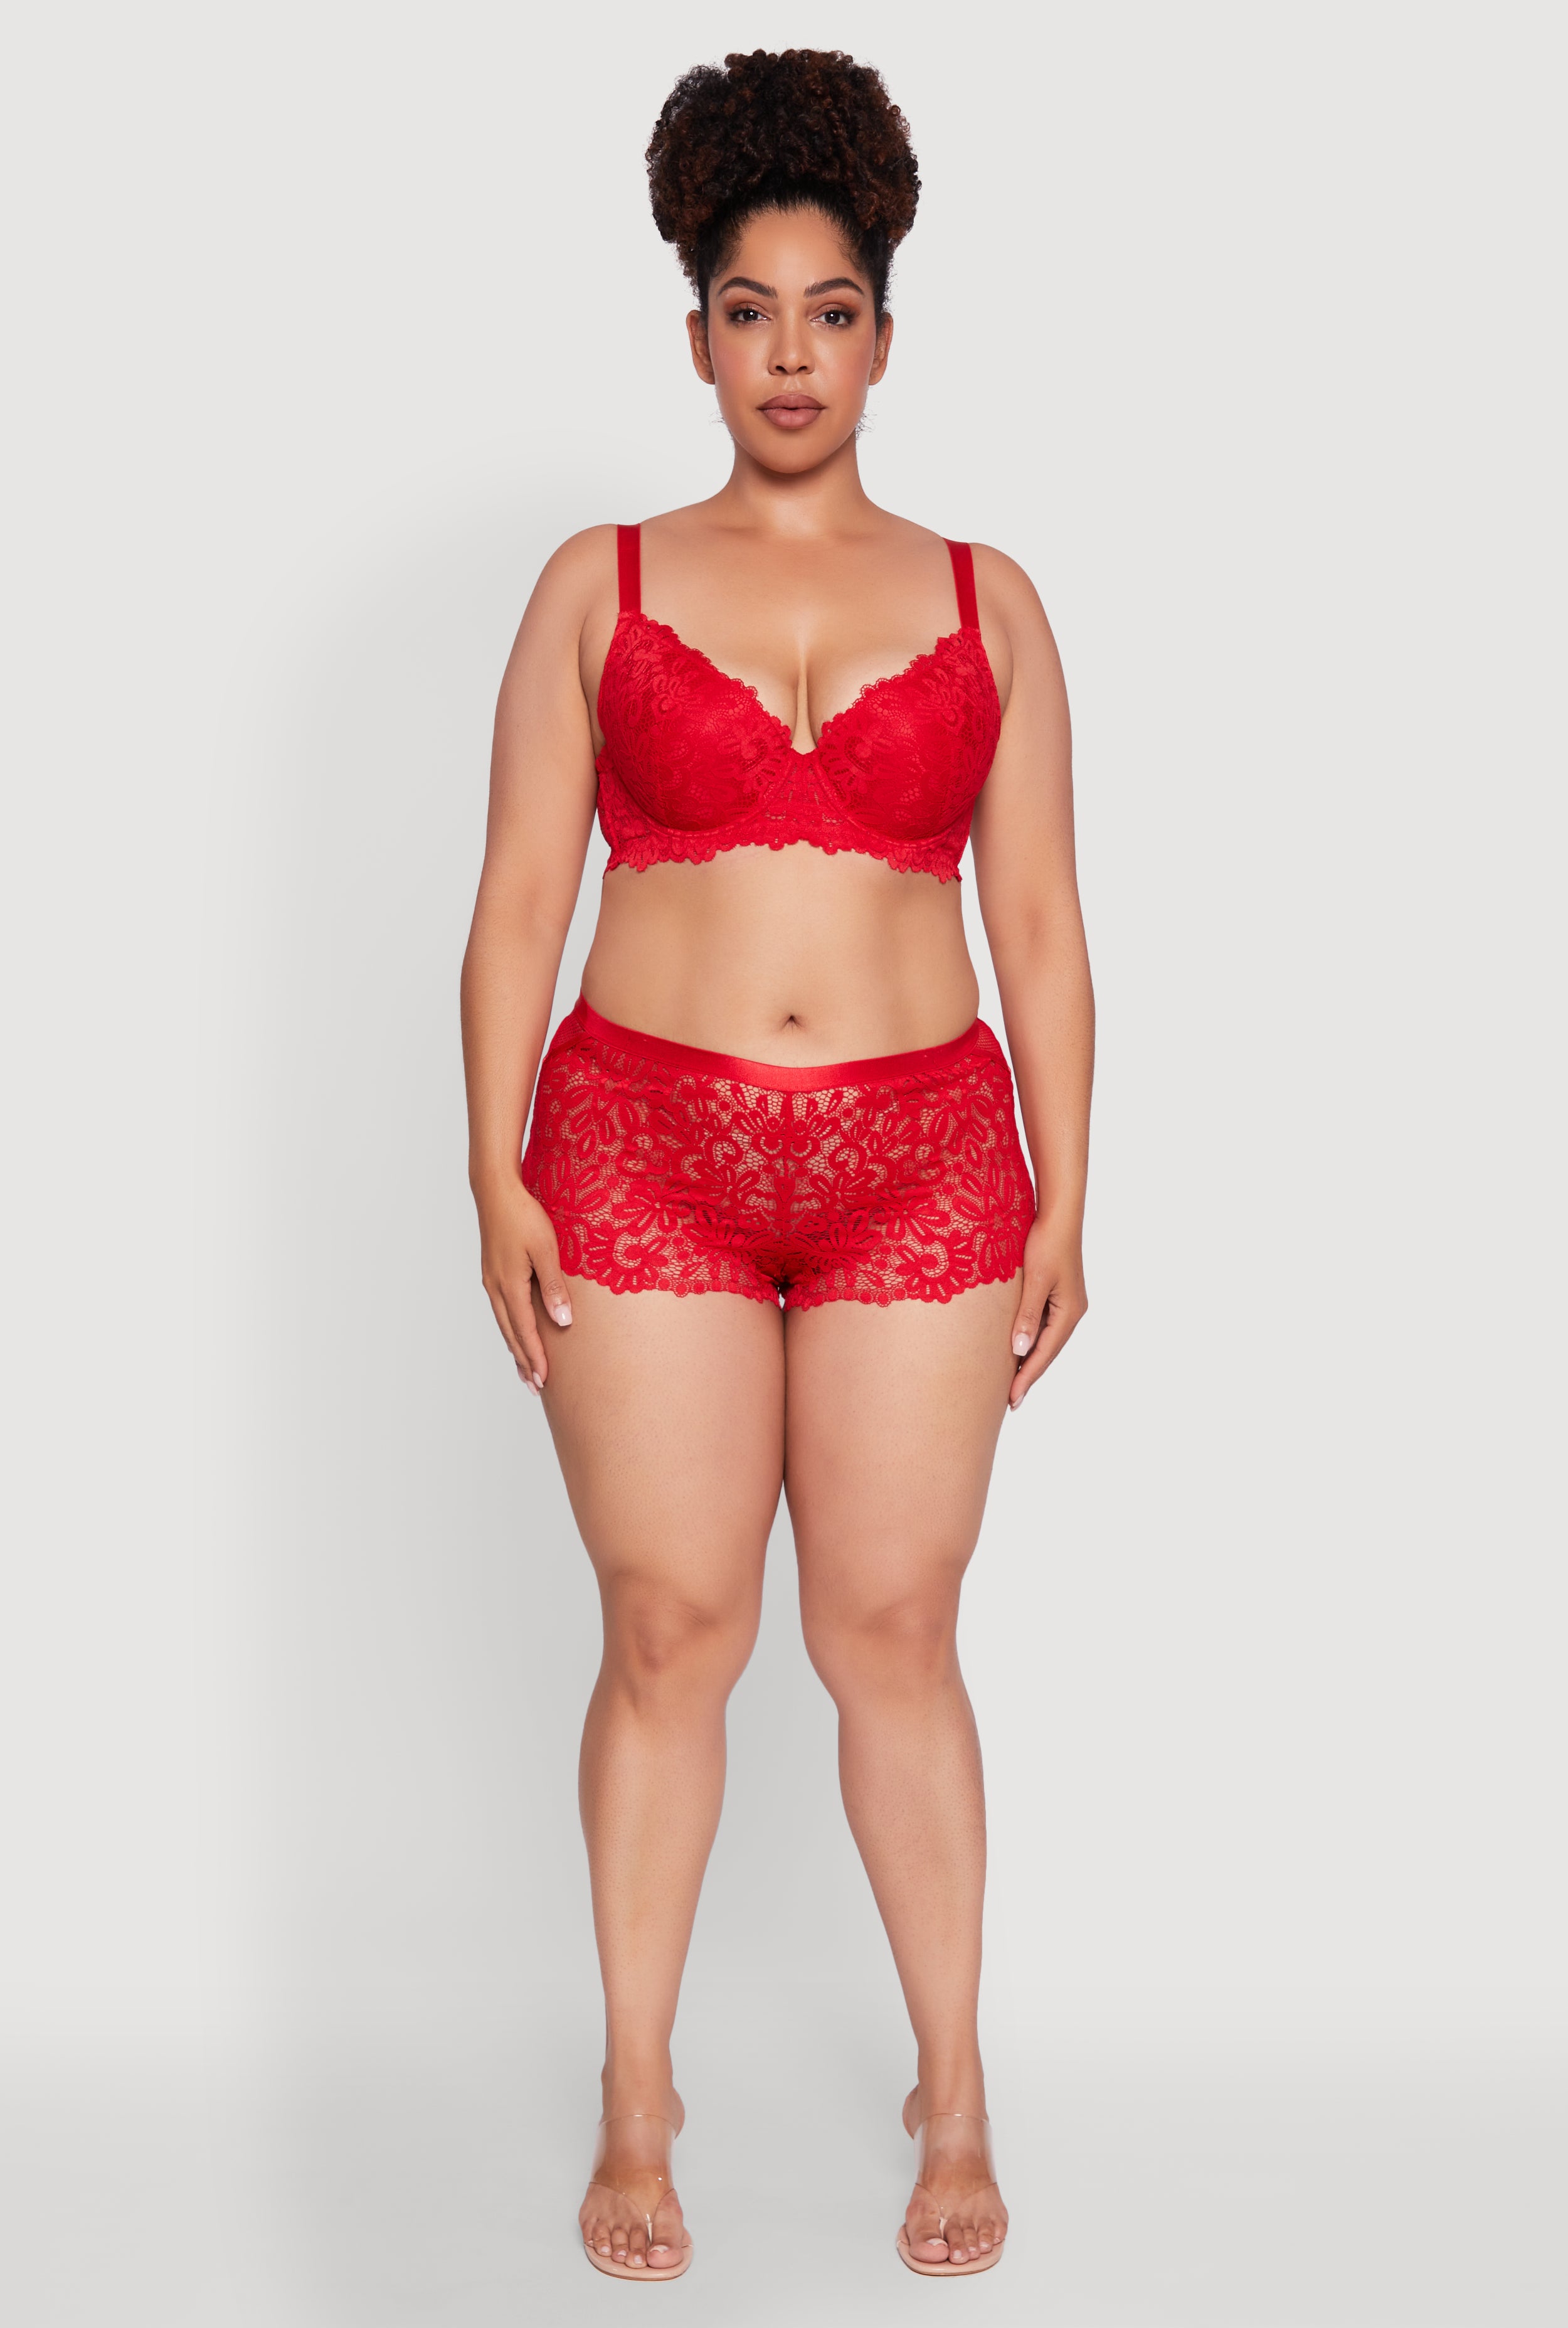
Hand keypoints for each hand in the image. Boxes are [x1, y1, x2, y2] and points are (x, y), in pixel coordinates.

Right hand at [475, 1174, 572, 1394]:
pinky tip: (515, 1332)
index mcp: (509, 1286)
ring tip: (525, 1369)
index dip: (535, 1357)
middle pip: (511, 1334)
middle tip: (535, 1386)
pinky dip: (509, 1329)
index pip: (524, 1332)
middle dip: (524, 1361)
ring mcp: (491, 1281)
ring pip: (504, 1324)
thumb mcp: (545, 1249)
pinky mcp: (492, 1273)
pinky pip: (501, 1310)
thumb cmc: (524, 1216)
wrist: (495, 1191)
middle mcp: (496, 1288)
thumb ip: (554, 1286)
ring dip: (515, 1348)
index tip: (544, 1381)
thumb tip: (563, 1322)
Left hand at [1008, 1213, 1086, 1408]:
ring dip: (1029, 1360)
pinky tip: (1018, 1348)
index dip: (1026, 1377)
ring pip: (1046, 1340)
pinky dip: (1031, 1341)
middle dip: (1028, 1375)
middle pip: (1047, 1351)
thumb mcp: (1034, 1280)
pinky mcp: (1058, 1295)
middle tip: (1010, 1401)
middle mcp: (1072, 1312)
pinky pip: (1044, 1326)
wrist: (1058, 1215)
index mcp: (1069, 1312)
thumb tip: (1019, 1351)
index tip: (1012, 1400)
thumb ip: (1027, 1316)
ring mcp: (1067, 1304)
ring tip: (1012, 1382)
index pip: (1044, 1354)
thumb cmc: (1046, 1243)